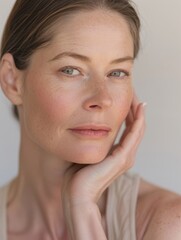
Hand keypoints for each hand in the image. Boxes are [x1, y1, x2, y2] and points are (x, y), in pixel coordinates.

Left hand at [62, 93, 145, 238]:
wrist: (76, 194)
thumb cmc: (77, 175)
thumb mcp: (85, 152)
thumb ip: (90, 141)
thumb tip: (84, 127)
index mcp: (117, 154)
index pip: (128, 130)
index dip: (128, 114)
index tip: (125, 99)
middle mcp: (125, 155)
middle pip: (135, 127)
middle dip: (134, 109)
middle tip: (132, 93)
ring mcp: (125, 157)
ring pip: (138, 129)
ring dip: (138, 112)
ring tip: (136, 96)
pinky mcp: (122, 158)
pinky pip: (134, 134)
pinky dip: (138, 120)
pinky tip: (139, 107)